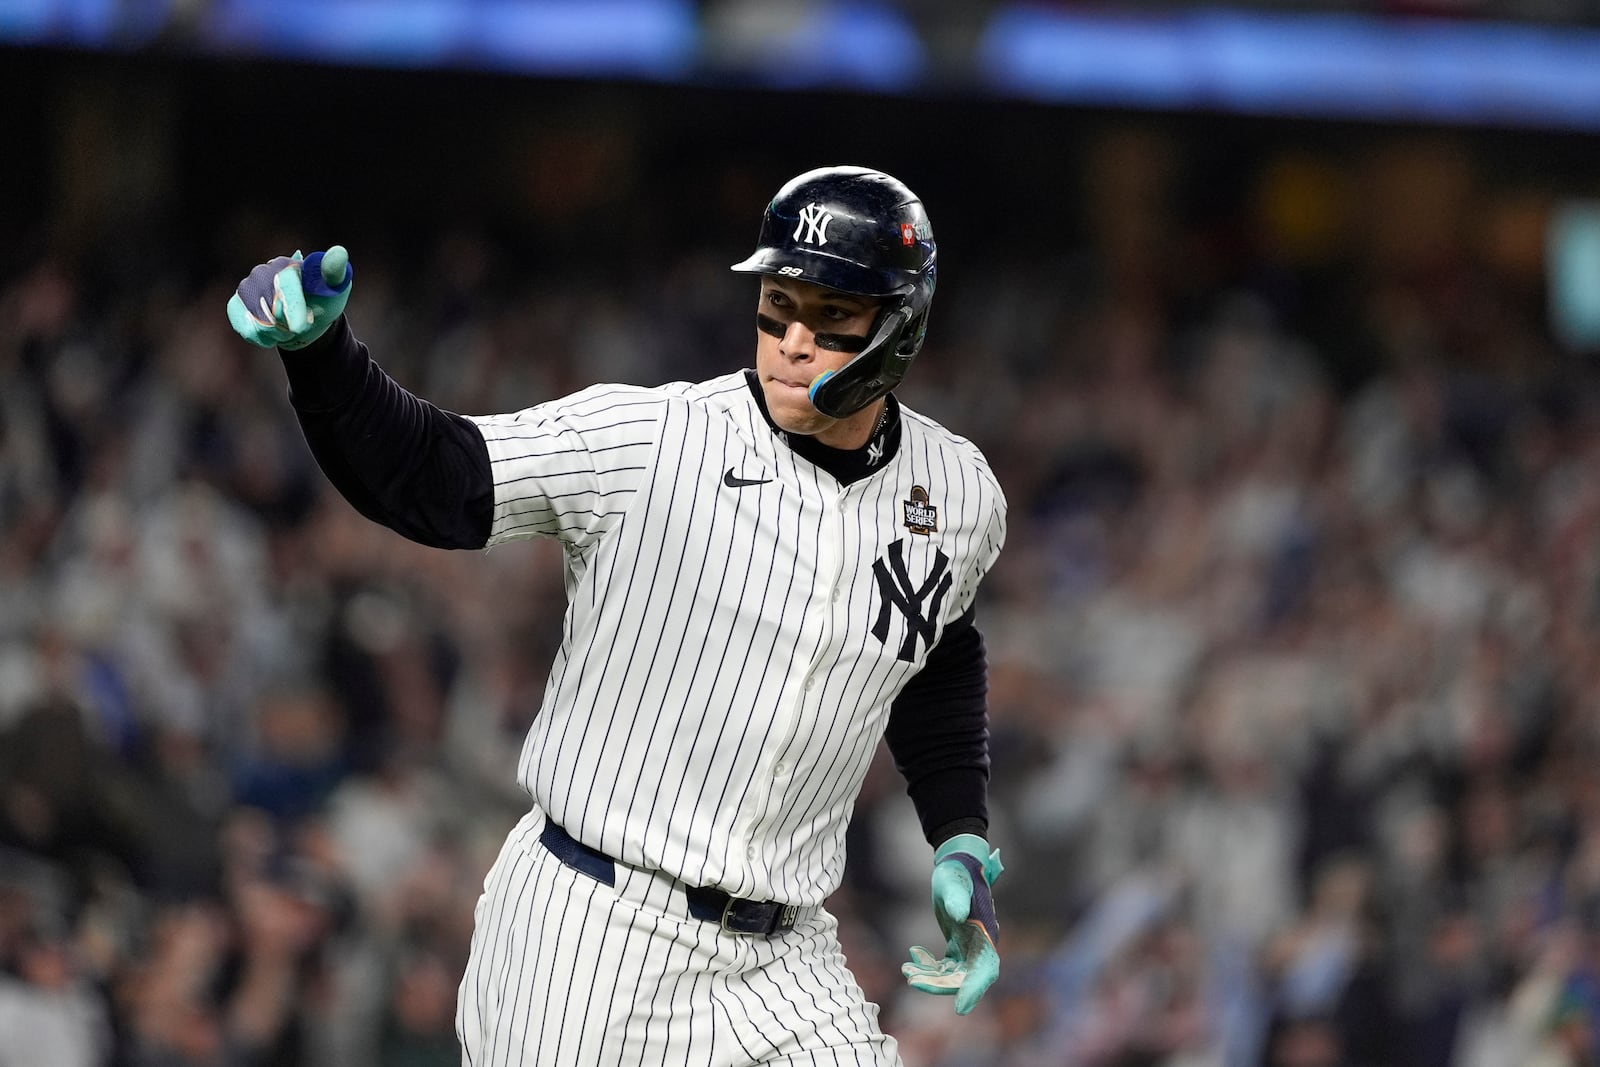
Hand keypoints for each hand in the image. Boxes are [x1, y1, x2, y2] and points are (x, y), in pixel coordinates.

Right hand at [226, 246, 351, 349]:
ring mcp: (246, 287)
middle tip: (302, 324)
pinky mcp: (236, 304)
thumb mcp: (336, 287)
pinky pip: (244, 328)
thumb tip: (339, 252)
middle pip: (271, 310)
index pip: (285, 287)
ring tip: (289, 327)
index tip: (301, 327)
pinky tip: (272, 335)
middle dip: (290, 326)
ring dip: (278, 334)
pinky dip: (261, 338)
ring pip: (259, 324)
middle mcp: (263, 272)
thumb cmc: (323, 300)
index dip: (293, 309)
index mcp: (287, 265)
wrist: (307, 318)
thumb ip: (335, 271)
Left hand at [901, 833, 1002, 1014]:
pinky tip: (913, 957)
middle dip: (940, 985)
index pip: (985, 969)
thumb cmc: (958, 872)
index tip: (960, 1009)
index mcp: (985, 933)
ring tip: (907, 971)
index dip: (974, 990)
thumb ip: (957, 898)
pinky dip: (929, 967)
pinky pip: (945, 967)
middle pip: (965, 978)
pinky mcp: (958, 945)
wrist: (957, 864)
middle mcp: (980, 945)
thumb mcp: (954, 883)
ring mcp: (970, 947)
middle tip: (913, 980)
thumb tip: (957, 916)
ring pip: (952, 975)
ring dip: (930, 978)